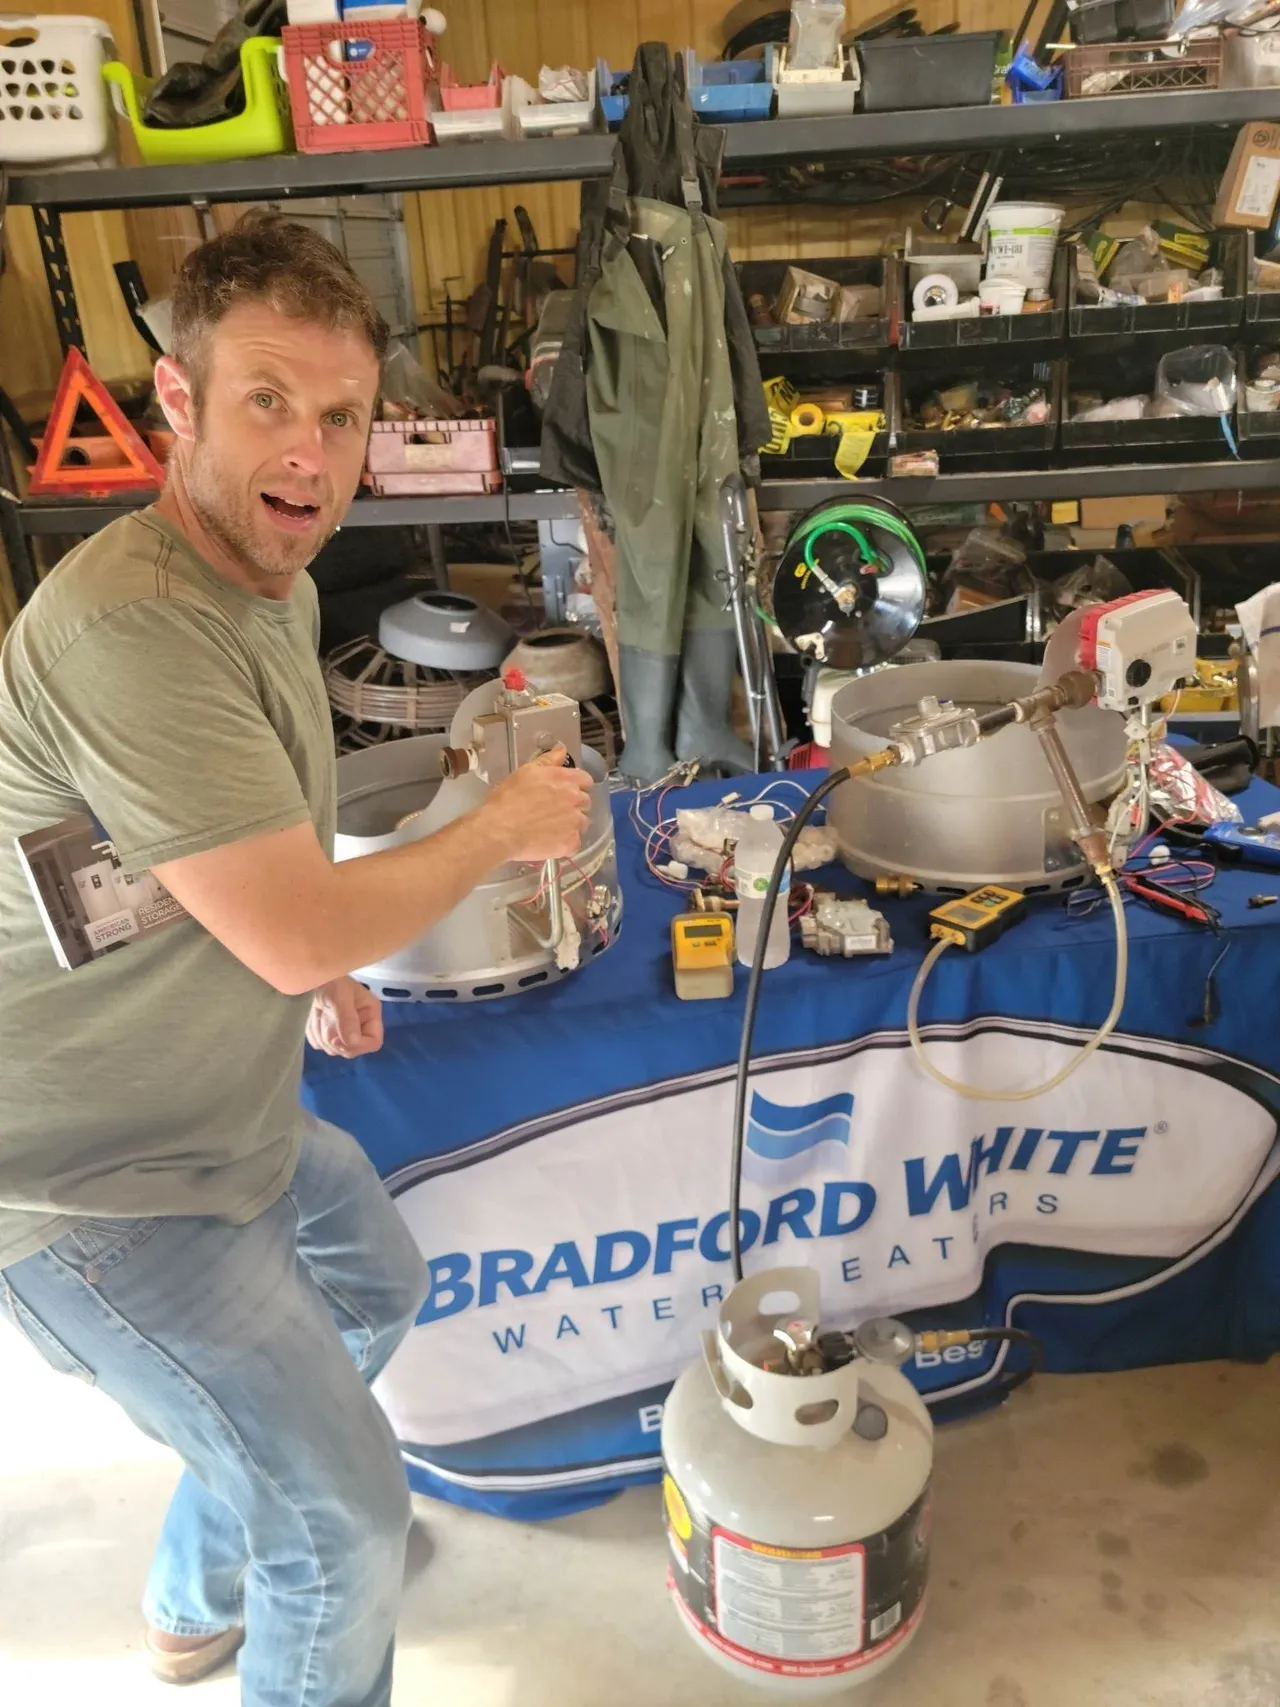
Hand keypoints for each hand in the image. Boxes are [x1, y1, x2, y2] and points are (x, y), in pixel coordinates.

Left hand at [307, 976, 383, 1058]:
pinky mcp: (325, 1033)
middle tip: (325, 1021)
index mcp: (370, 1014)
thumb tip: (352, 1042)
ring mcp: (342, 1031)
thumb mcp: (340, 995)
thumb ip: (347, 1018)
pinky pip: (320, 1045)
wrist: (309, 975)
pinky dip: (313, 1033)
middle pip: (352, 1050)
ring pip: (334, 1050)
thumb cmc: (330, 979)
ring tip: (318, 1014)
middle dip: (336, 1040)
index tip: (339, 1038)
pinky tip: (313, 1017)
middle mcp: (359, 1026)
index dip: (358, 1045)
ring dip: (322, 1035)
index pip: (373, 1042)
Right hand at [481, 745, 593, 862]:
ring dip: (571, 824)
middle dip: (573, 805)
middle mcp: (575, 799)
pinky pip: (575, 843)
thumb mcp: (526, 772)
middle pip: (585, 802)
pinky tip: (550, 841)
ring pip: (582, 823)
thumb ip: (548, 760)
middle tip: (552, 811)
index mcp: (566, 779)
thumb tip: (562, 748)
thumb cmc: (508, 799)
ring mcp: (575, 823)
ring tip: (550, 828)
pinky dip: (565, 843)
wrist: (499, 829)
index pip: (586, 780)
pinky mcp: (571, 843)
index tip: (563, 792)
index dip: (575, 785)